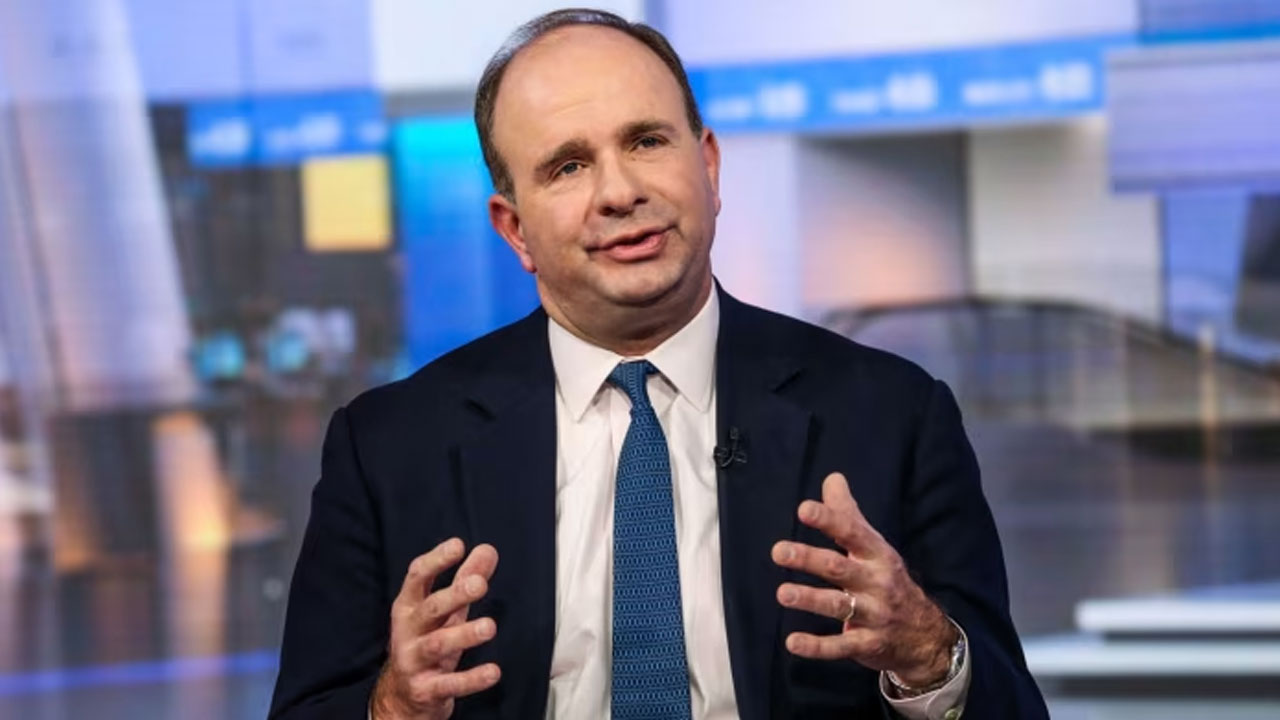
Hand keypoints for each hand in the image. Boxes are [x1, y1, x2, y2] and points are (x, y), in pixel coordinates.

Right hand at [371, 539, 500, 719]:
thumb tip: (487, 550)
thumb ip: (464, 580)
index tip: (457, 545)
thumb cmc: (426, 641)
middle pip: (430, 609)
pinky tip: (493, 672)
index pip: (417, 577)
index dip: (436, 560)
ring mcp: (413, 661)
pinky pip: (449, 684)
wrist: (402, 696)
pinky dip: (471, 679)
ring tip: (489, 627)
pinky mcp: (425, 690)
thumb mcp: (445, 611)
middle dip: (454, 595)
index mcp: (409, 606)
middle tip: (479, 584)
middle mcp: (407, 631)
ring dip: (463, 635)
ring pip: (438, 645)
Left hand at [771, 473, 956, 687]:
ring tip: (782, 593)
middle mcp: (876, 582)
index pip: (852, 532)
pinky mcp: (867, 645)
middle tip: (779, 551)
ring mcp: (873, 615)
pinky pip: (840, 647)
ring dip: (810, 599)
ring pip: (839, 606)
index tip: (804, 509)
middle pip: (840, 568)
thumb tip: (832, 478)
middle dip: (809, 559)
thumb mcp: (874, 547)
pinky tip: (792, 642)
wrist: (926, 636)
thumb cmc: (888, 581)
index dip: (829, 520)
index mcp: (876, 555)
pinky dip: (817, 646)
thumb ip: (848, 515)